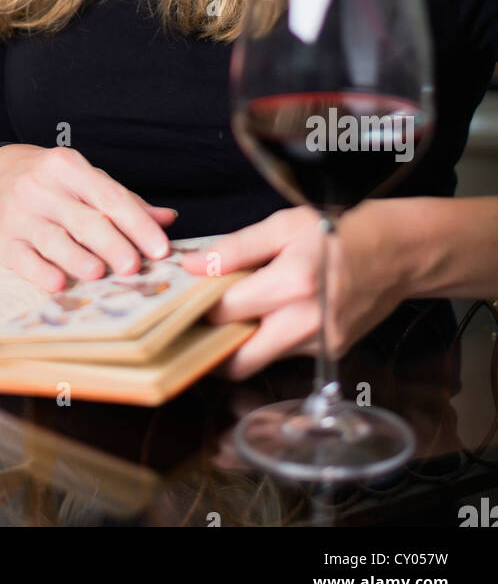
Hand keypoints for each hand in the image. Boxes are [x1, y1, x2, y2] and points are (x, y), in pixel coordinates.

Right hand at [0, 143, 177, 291]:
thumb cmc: (47, 181)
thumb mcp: (81, 178)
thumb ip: (123, 200)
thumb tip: (167, 219)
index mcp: (67, 166)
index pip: (109, 196)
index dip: (137, 223)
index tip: (160, 247)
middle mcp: (41, 187)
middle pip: (83, 219)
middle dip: (112, 243)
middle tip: (135, 267)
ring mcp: (18, 214)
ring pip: (53, 239)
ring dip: (77, 258)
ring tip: (100, 274)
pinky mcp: (1, 241)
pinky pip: (23, 259)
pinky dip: (41, 272)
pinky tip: (59, 284)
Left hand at [180, 203, 408, 379]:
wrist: (403, 251)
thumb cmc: (343, 228)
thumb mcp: (285, 224)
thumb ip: (235, 248)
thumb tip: (192, 265)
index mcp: (292, 282)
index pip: (225, 310)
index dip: (196, 306)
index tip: (180, 299)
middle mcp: (307, 322)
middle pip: (238, 360)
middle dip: (211, 346)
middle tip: (194, 324)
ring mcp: (322, 343)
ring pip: (261, 360)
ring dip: (239, 343)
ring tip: (227, 313)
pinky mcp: (332, 352)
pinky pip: (286, 354)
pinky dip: (268, 339)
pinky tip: (265, 314)